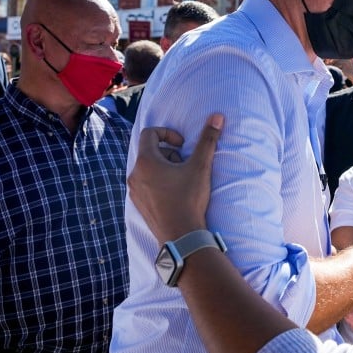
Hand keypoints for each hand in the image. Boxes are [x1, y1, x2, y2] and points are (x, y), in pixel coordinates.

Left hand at [128, 114, 222, 242]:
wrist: (181, 235)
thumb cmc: (189, 199)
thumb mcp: (200, 166)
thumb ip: (208, 140)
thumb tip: (217, 116)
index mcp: (146, 161)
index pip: (150, 134)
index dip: (167, 134)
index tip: (183, 145)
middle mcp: (135, 174)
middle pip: (149, 152)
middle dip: (169, 154)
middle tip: (185, 165)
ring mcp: (134, 191)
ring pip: (147, 169)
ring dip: (164, 169)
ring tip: (181, 180)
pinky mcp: (138, 204)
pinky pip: (146, 185)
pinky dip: (159, 183)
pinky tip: (175, 194)